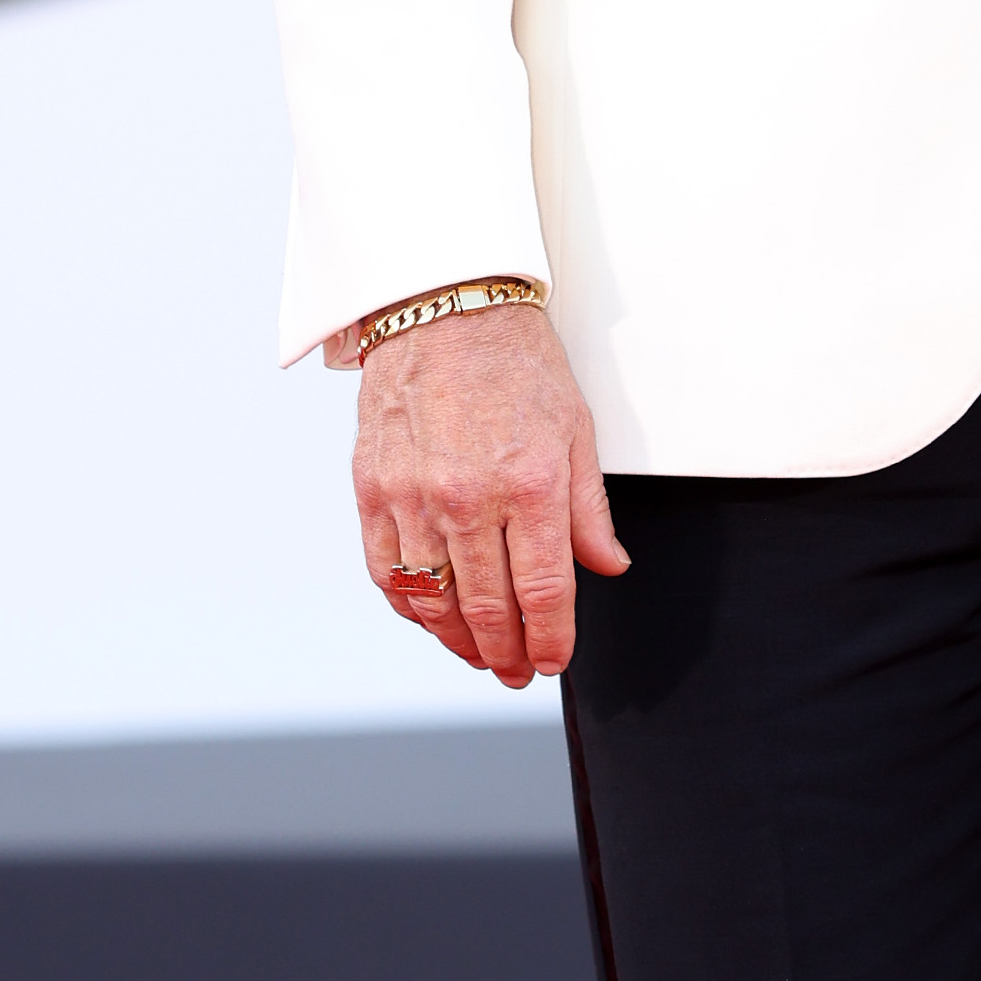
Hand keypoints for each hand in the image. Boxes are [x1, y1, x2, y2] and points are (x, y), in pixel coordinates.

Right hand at [352, 303, 627, 683]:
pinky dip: (411, 607)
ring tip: (479, 656)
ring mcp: (413, 496)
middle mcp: (468, 497)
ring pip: (434, 600)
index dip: (550, 639)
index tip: (553, 661)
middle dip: (507, 653)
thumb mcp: (576, 430)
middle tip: (516, 673)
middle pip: (488, 607)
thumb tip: (609, 567)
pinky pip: (388, 572)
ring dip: (458, 642)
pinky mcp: (372, 489)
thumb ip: (589, 511)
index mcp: (530, 483)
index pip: (544, 591)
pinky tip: (432, 618)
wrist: (442, 307)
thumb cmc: (516, 364)